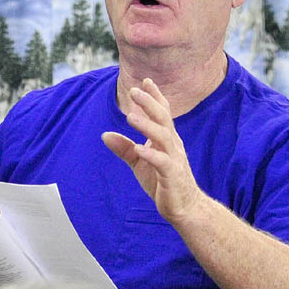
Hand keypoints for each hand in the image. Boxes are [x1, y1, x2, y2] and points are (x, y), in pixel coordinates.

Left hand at [102, 77, 201, 223]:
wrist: (184, 208)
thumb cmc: (163, 183)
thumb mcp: (139, 163)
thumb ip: (124, 148)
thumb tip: (104, 134)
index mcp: (166, 140)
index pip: (163, 113)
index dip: (155, 97)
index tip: (145, 80)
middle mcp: (172, 145)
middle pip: (163, 119)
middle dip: (150, 103)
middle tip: (134, 90)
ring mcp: (174, 159)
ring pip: (163, 137)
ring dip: (147, 125)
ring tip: (131, 116)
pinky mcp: (172, 176)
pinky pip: (163, 163)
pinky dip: (151, 155)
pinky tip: (139, 149)